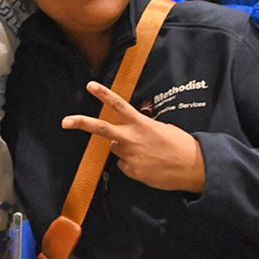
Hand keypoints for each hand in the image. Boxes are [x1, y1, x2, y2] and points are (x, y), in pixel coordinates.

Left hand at [61, 81, 205, 192]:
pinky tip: (148, 165)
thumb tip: (124, 136)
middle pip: (102, 129)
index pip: (119, 105)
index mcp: (141, 123)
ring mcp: (130, 156)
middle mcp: (132, 139)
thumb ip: (139, 129)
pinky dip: (132, 165)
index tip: (90, 85)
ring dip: (125, 149)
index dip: (104, 94)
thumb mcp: (160, 129)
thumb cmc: (179, 144)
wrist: (193, 167)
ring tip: (147, 153)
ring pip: (116, 150)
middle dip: (81, 124)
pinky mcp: (132, 172)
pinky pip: (125, 166)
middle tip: (64, 122)